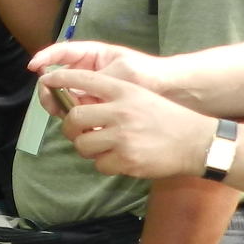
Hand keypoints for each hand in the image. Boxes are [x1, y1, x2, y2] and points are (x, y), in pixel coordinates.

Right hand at [27, 42, 171, 117]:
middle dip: (49, 88)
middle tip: (50, 102)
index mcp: (92, 55)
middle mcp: (87, 70)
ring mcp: (89, 87)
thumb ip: (94, 81)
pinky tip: (74, 121)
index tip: (34, 67)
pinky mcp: (93, 104)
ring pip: (63, 94)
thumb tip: (69, 92)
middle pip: (57, 76)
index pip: (62, 52)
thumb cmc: (147, 74)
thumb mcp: (121, 73)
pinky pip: (75, 107)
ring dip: (58, 103)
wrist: (169, 91)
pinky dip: (70, 114)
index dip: (45, 57)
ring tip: (63, 114)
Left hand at [47, 71, 220, 179]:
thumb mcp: (141, 97)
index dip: (60, 78)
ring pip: (82, 144)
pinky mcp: (127, 159)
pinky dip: (105, 164)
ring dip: (88, 148)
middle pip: (74, 117)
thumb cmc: (166, 119)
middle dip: (70, 128)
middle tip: (77, 132)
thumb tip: (76, 108)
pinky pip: (98, 164)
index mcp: (125, 91)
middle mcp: (121, 110)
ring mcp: (123, 136)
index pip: (84, 79)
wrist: (197, 142)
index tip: (46, 80)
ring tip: (103, 146)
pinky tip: (120, 158)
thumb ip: (112, 99)